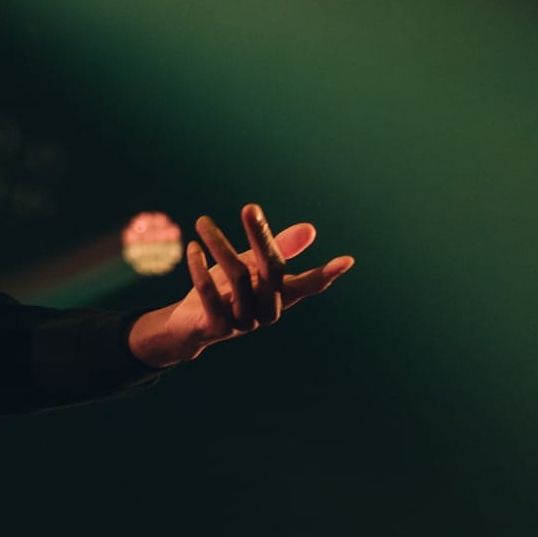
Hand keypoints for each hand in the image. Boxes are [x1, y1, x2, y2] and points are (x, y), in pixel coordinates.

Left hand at [127, 204, 353, 367]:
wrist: (190, 326)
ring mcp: (243, 323)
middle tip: (249, 208)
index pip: (308, 285)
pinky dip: (199, 268)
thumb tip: (311, 229)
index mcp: (280, 296)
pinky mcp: (216, 328)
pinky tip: (193, 248)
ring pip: (237, 277)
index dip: (326, 274)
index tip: (346, 260)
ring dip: (219, 245)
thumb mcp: (252, 266)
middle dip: (261, 237)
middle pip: (271, 271)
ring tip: (203, 222)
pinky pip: (210, 294)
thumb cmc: (227, 291)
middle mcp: (267, 312)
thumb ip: (278, 248)